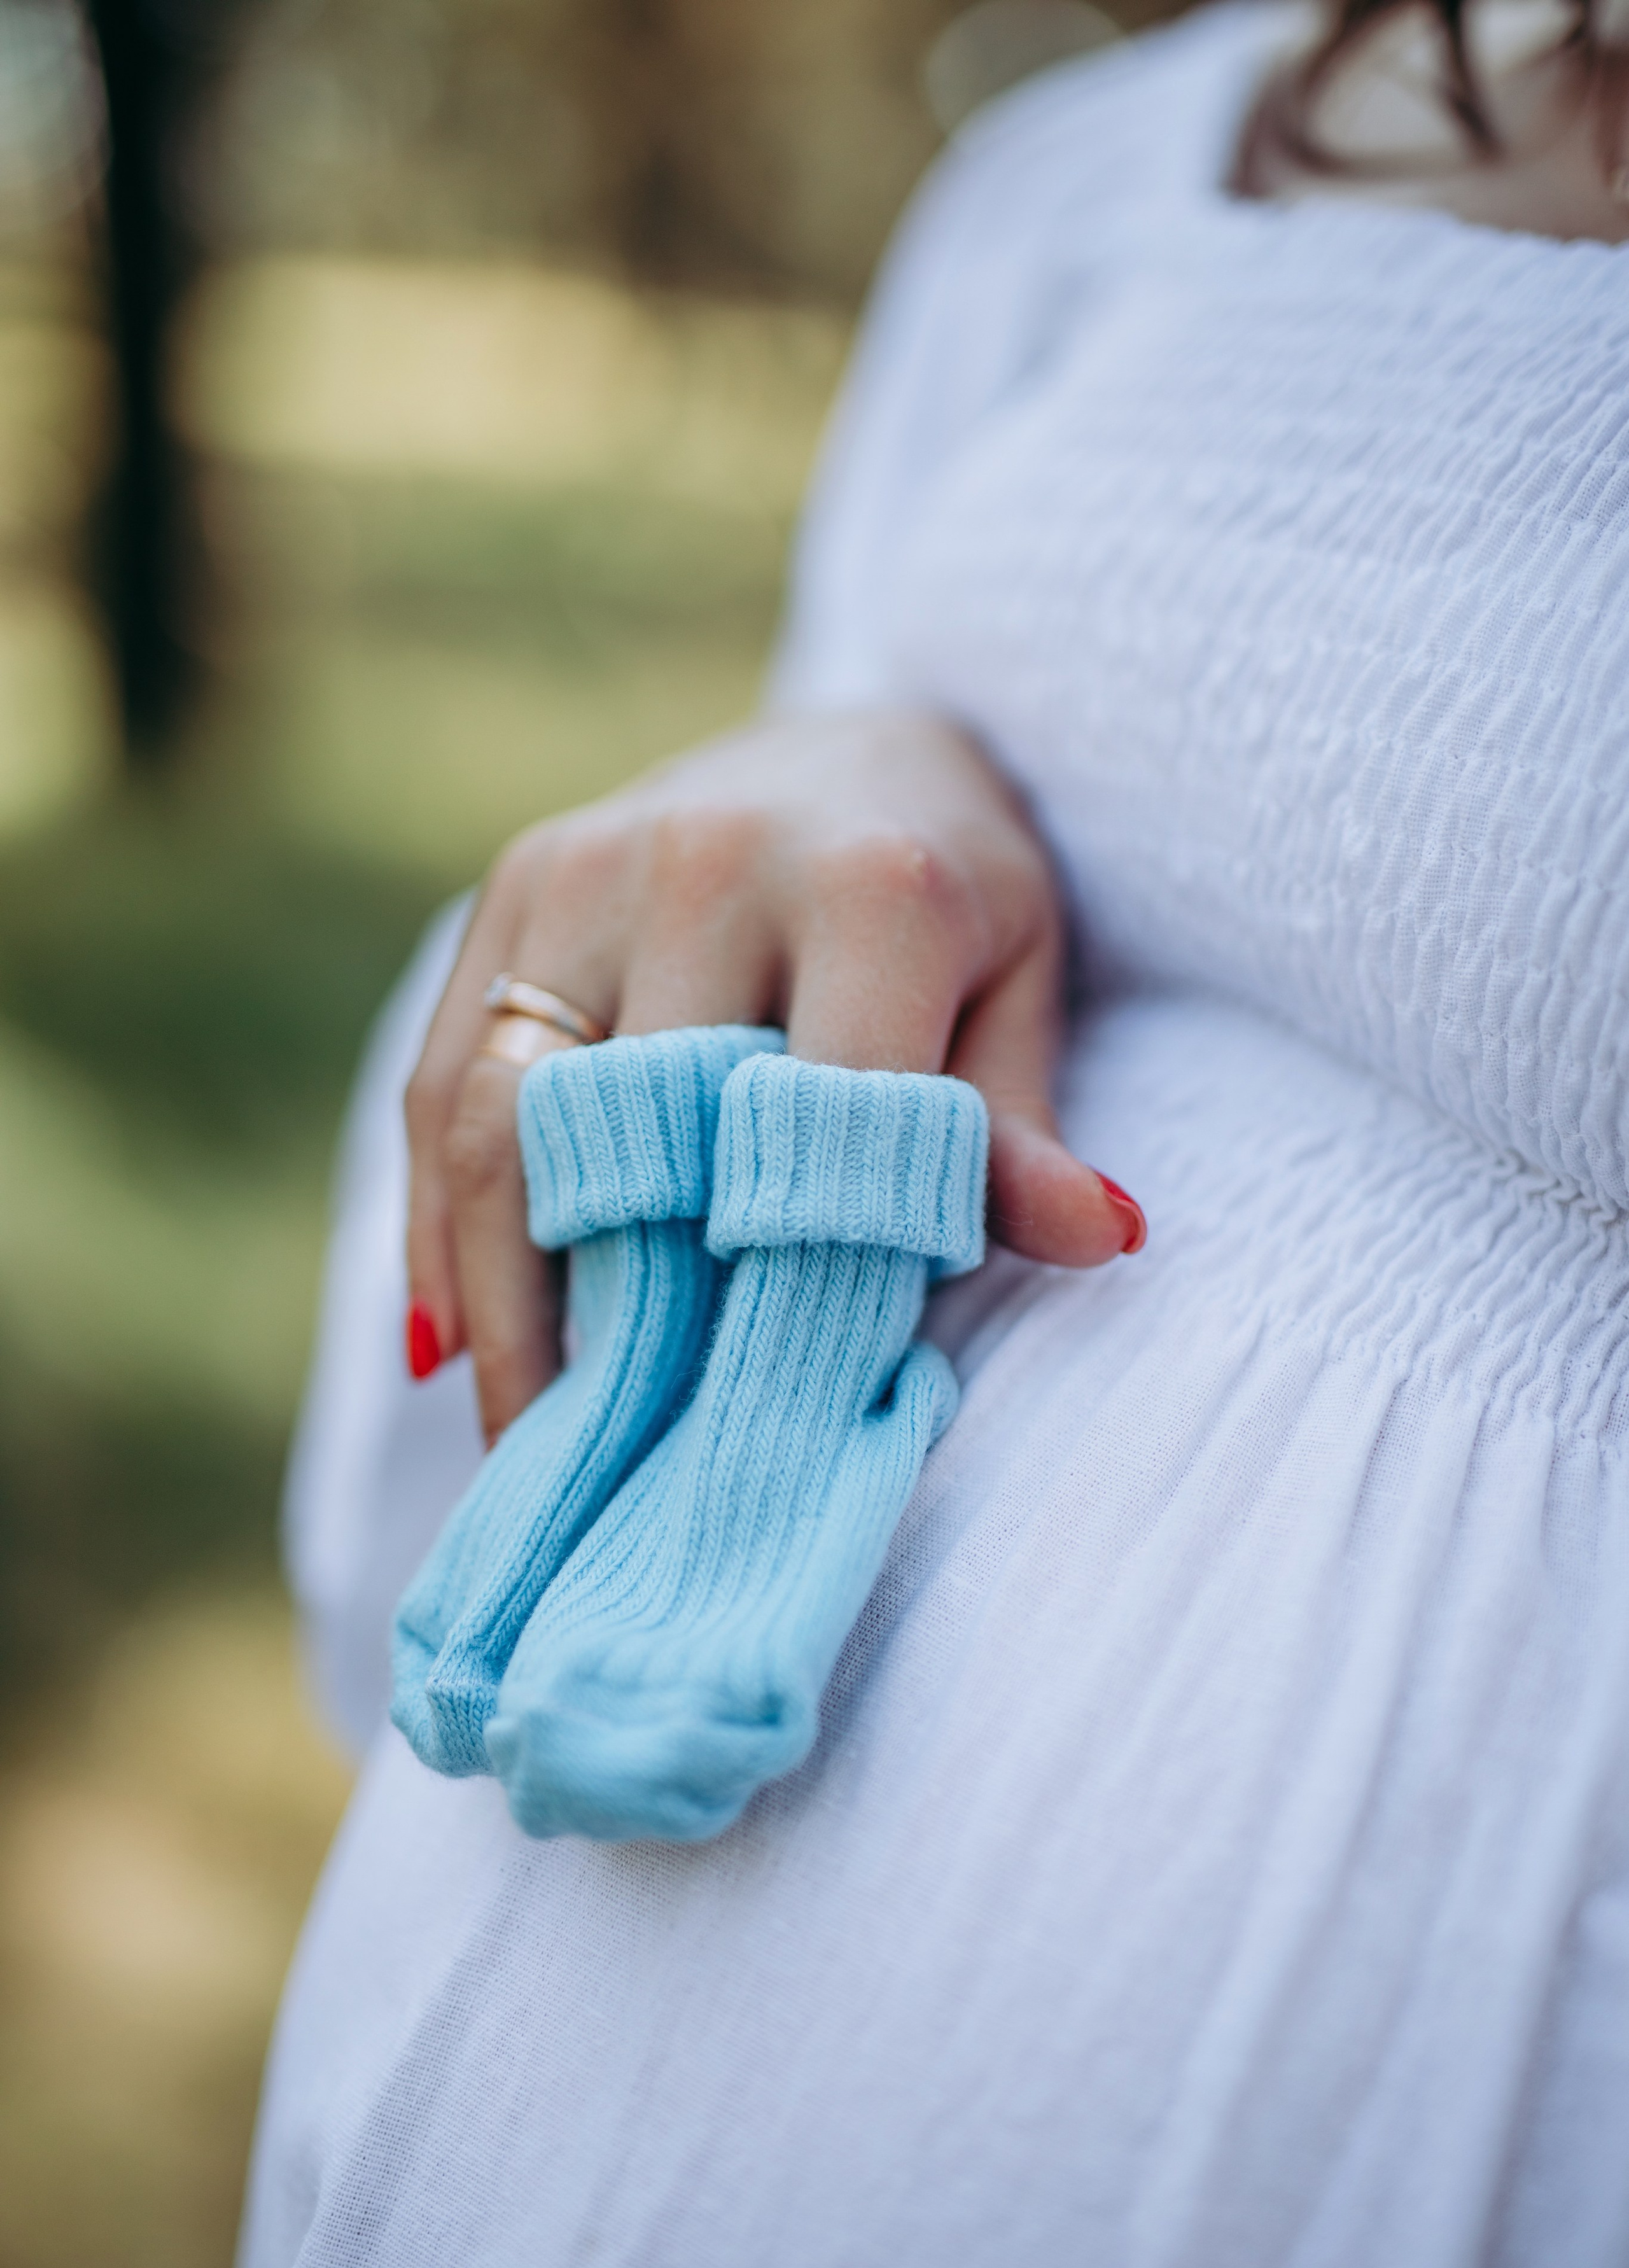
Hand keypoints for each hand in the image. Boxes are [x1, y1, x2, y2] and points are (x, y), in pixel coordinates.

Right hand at [405, 708, 1143, 1442]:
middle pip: (631, 1139)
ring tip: (512, 1446)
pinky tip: (451, 1341)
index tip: (747, 1430)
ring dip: (495, 1298)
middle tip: (596, 1479)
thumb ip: (1019, 1126)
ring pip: (498, 1119)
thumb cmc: (963, 897)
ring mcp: (589, 863)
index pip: (813, 1130)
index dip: (778, 1289)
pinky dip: (437, 1219)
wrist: (862, 745)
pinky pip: (439, 1075)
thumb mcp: (1024, 992)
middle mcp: (707, 859)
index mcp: (869, 886)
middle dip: (609, 1323)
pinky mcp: (514, 881)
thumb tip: (1107, 1236)